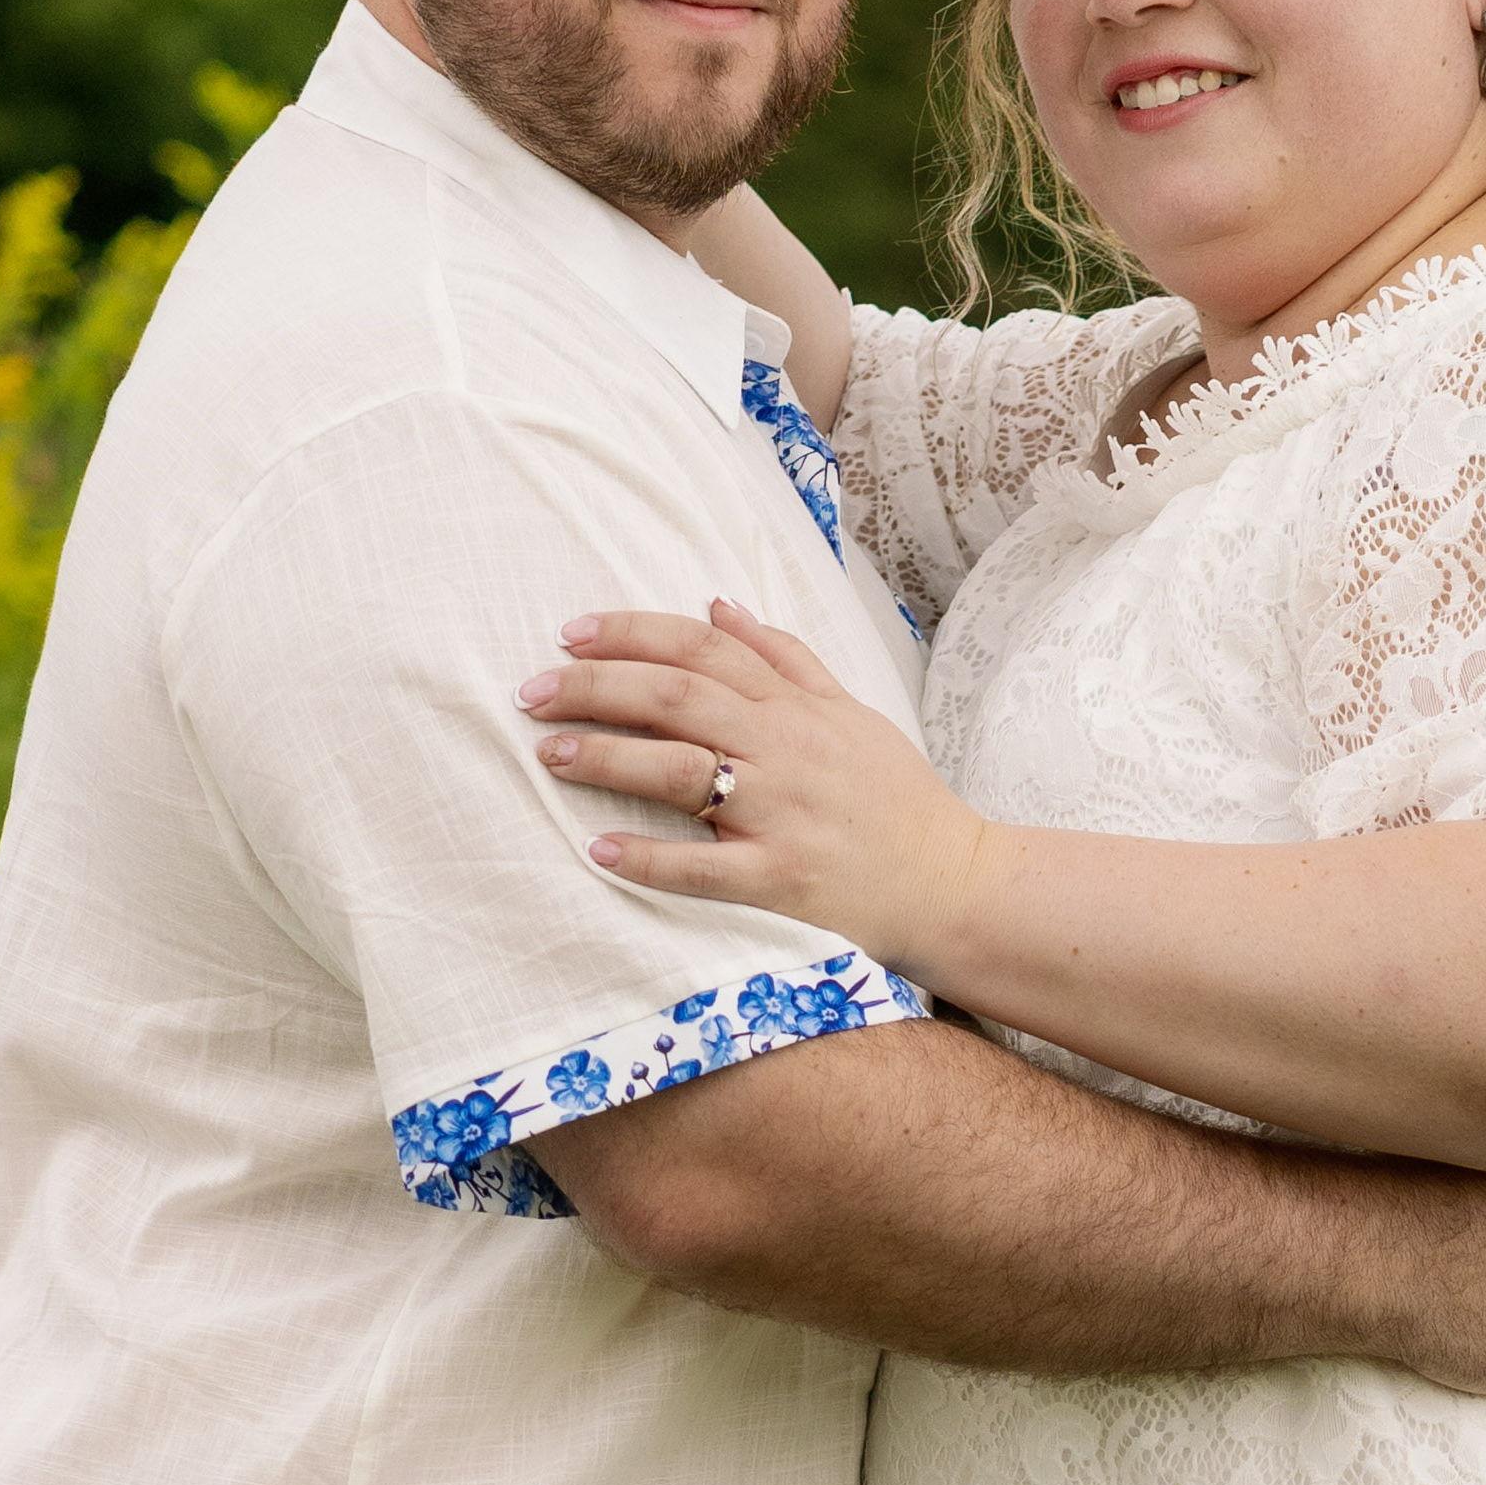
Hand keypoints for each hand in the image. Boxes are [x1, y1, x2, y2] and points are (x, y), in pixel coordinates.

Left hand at [529, 599, 989, 985]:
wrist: (953, 881)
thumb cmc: (895, 799)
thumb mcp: (849, 710)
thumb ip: (784, 656)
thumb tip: (719, 603)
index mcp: (795, 705)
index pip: (701, 647)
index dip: (630, 633)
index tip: (569, 634)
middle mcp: (784, 748)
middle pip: (677, 697)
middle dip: (596, 687)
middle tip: (533, 693)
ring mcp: (782, 813)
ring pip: (682, 771)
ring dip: (608, 759)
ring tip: (550, 755)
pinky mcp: (782, 878)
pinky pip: (705, 868)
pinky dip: (649, 858)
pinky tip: (599, 850)